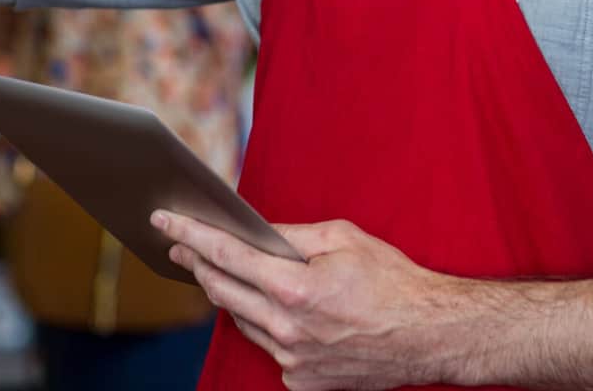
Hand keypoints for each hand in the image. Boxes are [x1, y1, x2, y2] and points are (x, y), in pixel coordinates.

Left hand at [153, 211, 463, 389]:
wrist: (428, 335)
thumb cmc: (392, 281)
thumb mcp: (342, 237)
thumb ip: (291, 235)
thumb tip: (254, 230)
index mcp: (295, 288)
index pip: (226, 255)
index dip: (190, 234)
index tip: (163, 219)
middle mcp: (287, 329)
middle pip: (221, 290)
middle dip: (196, 263)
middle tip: (180, 245)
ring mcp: (292, 361)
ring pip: (241, 320)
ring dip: (228, 293)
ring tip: (221, 271)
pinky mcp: (300, 382)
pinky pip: (267, 346)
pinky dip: (264, 323)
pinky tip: (271, 307)